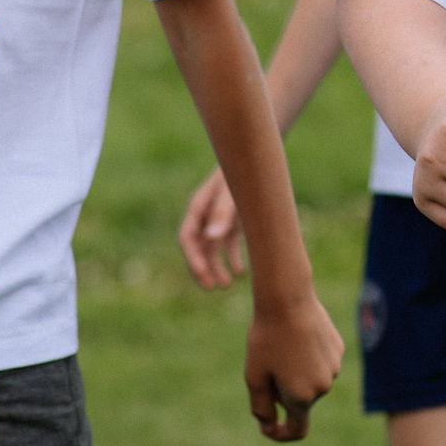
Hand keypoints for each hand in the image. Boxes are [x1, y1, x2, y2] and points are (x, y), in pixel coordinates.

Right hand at [177, 170, 246, 289]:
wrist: (258, 157)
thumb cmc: (243, 172)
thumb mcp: (232, 192)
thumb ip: (222, 213)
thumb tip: (212, 238)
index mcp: (198, 206)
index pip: (187, 237)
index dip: (192, 258)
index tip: (202, 275)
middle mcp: (205, 215)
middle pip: (197, 247)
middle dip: (202, 268)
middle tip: (210, 287)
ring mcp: (218, 218)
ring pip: (212, 249)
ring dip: (216, 267)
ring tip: (225, 285)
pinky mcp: (233, 221)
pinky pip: (228, 245)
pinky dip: (233, 258)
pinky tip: (239, 272)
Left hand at [245, 290, 343, 442]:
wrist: (287, 300)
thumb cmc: (266, 339)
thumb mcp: (254, 377)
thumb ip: (261, 408)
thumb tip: (268, 425)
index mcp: (302, 398)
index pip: (298, 430)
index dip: (281, 434)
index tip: (268, 426)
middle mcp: (323, 387)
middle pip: (302, 401)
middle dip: (285, 393)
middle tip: (268, 366)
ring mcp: (334, 367)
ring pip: (312, 380)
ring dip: (297, 374)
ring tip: (283, 347)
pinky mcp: (338, 349)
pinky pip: (321, 362)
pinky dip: (308, 358)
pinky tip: (297, 336)